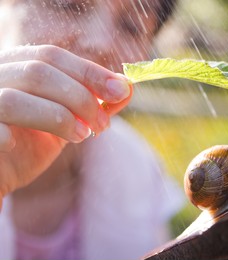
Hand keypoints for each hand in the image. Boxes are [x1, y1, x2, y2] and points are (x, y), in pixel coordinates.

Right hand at [0, 45, 131, 201]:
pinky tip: (23, 145)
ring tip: (81, 136)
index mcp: (16, 67)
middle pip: (39, 72)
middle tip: (103, 125)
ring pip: (14, 99)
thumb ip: (95, 104)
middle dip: (80, 98)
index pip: (53, 56)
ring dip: (57, 117)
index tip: (121, 90)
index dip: (90, 72)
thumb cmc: (32, 143)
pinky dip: (10, 136)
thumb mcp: (69, 122)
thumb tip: (128, 88)